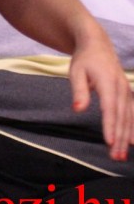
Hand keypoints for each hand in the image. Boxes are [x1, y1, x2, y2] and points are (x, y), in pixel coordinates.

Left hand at [69, 31, 132, 159]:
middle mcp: (122, 89)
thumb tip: (78, 110)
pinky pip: (133, 114)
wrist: (98, 46)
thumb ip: (79, 91)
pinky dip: (133, 129)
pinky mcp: (128, 95)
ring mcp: (127, 92)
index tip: (110, 142)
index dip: (110, 126)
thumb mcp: (76, 72)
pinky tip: (133, 143)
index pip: (109, 109)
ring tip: (121, 155)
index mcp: (108, 83)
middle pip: (121, 118)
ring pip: (129, 119)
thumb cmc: (85, 60)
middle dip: (120, 138)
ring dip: (127, 138)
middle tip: (116, 157)